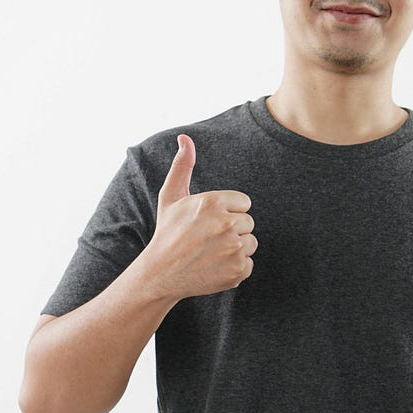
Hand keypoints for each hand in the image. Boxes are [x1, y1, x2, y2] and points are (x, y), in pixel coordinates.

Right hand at [141, 134, 256, 300]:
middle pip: (248, 223)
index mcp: (213, 203)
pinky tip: (215, 266)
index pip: (244, 203)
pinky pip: (249, 263)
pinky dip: (235, 267)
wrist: (161, 273)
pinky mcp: (237, 270)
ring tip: (212, 252)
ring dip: (236, 248)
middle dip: (232, 230)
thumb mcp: (171, 197)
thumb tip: (185, 138)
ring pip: (251, 243)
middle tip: (208, 239)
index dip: (228, 212)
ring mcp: (233, 249)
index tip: (209, 222)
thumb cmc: (167, 232)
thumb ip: (182, 166)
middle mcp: (225, 224)